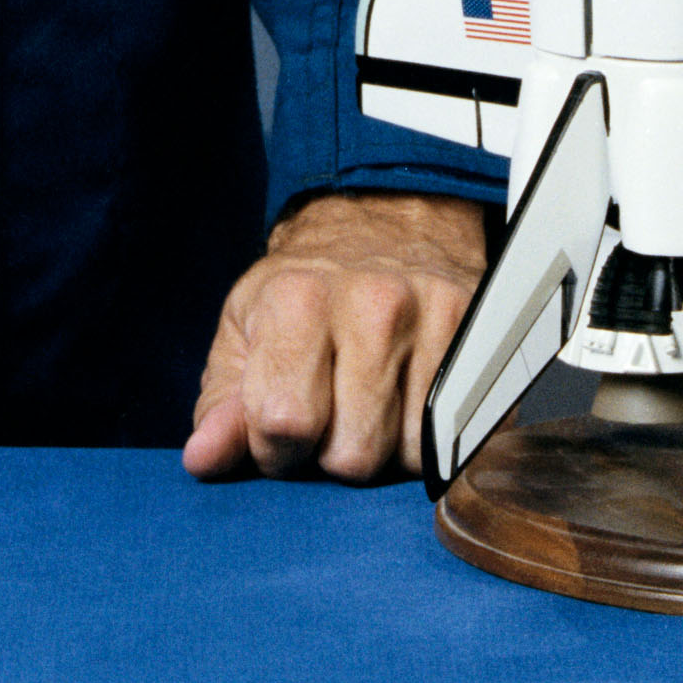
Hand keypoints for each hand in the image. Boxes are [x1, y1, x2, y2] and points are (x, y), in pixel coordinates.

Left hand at [182, 189, 488, 484]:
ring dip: (383, 448)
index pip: (284, 422)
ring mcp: (433, 317)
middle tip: (328, 407)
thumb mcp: (244, 336)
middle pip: (352, 455)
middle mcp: (372, 302)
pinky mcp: (479, 336)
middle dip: (331, 452)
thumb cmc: (301, 294)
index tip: (278, 423)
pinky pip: (452, 438)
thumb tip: (203, 458)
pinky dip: (426, 437)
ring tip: (368, 397)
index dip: (274, 446)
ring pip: (406, 457)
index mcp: (297, 298)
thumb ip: (221, 405)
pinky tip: (407, 397)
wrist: (380, 224)